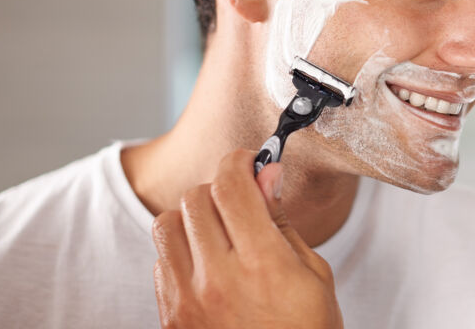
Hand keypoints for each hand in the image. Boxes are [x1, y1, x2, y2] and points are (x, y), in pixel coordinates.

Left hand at [152, 149, 343, 328]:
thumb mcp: (313, 274)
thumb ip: (282, 220)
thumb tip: (267, 174)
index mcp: (262, 265)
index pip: (231, 186)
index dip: (239, 162)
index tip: (249, 162)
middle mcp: (217, 280)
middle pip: (196, 197)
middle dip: (220, 187)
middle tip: (241, 200)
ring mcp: (186, 302)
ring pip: (166, 223)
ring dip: (193, 216)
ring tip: (219, 231)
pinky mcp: (170, 318)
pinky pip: (161, 260)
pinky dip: (180, 249)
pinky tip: (206, 263)